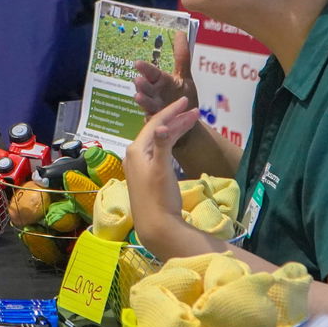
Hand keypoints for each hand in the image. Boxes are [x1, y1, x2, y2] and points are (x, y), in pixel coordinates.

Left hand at [125, 95, 200, 226]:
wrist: (156, 226)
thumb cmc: (159, 197)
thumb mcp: (162, 169)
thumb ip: (162, 145)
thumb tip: (162, 125)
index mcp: (136, 149)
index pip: (155, 123)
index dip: (171, 111)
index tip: (185, 100)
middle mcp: (134, 154)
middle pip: (156, 130)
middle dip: (174, 118)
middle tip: (193, 110)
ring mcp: (139, 164)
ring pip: (157, 139)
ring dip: (173, 129)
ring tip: (190, 120)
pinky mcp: (145, 174)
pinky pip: (157, 149)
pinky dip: (169, 142)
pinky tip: (175, 139)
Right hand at [133, 40, 200, 117]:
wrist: (188, 122)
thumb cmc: (183, 97)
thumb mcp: (184, 76)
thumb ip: (181, 56)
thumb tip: (181, 33)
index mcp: (160, 81)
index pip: (151, 72)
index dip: (145, 68)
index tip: (137, 63)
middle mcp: (155, 94)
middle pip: (145, 88)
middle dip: (141, 84)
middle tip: (137, 80)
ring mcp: (155, 110)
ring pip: (146, 104)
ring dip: (143, 101)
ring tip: (138, 97)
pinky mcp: (158, 124)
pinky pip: (155, 124)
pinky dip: (154, 123)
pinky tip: (152, 121)